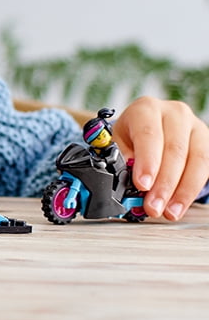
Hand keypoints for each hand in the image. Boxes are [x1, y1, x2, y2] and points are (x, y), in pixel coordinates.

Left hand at [114, 97, 208, 219]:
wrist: (151, 125)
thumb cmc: (134, 134)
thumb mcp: (120, 140)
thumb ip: (122, 157)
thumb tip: (125, 180)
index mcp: (147, 108)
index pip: (148, 135)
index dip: (147, 162)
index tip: (142, 185)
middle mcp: (174, 113)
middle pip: (173, 150)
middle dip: (163, 184)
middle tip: (153, 206)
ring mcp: (195, 127)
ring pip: (195, 161)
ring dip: (181, 192)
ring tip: (168, 212)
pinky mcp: (207, 142)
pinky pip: (205, 168)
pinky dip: (191, 190)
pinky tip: (180, 204)